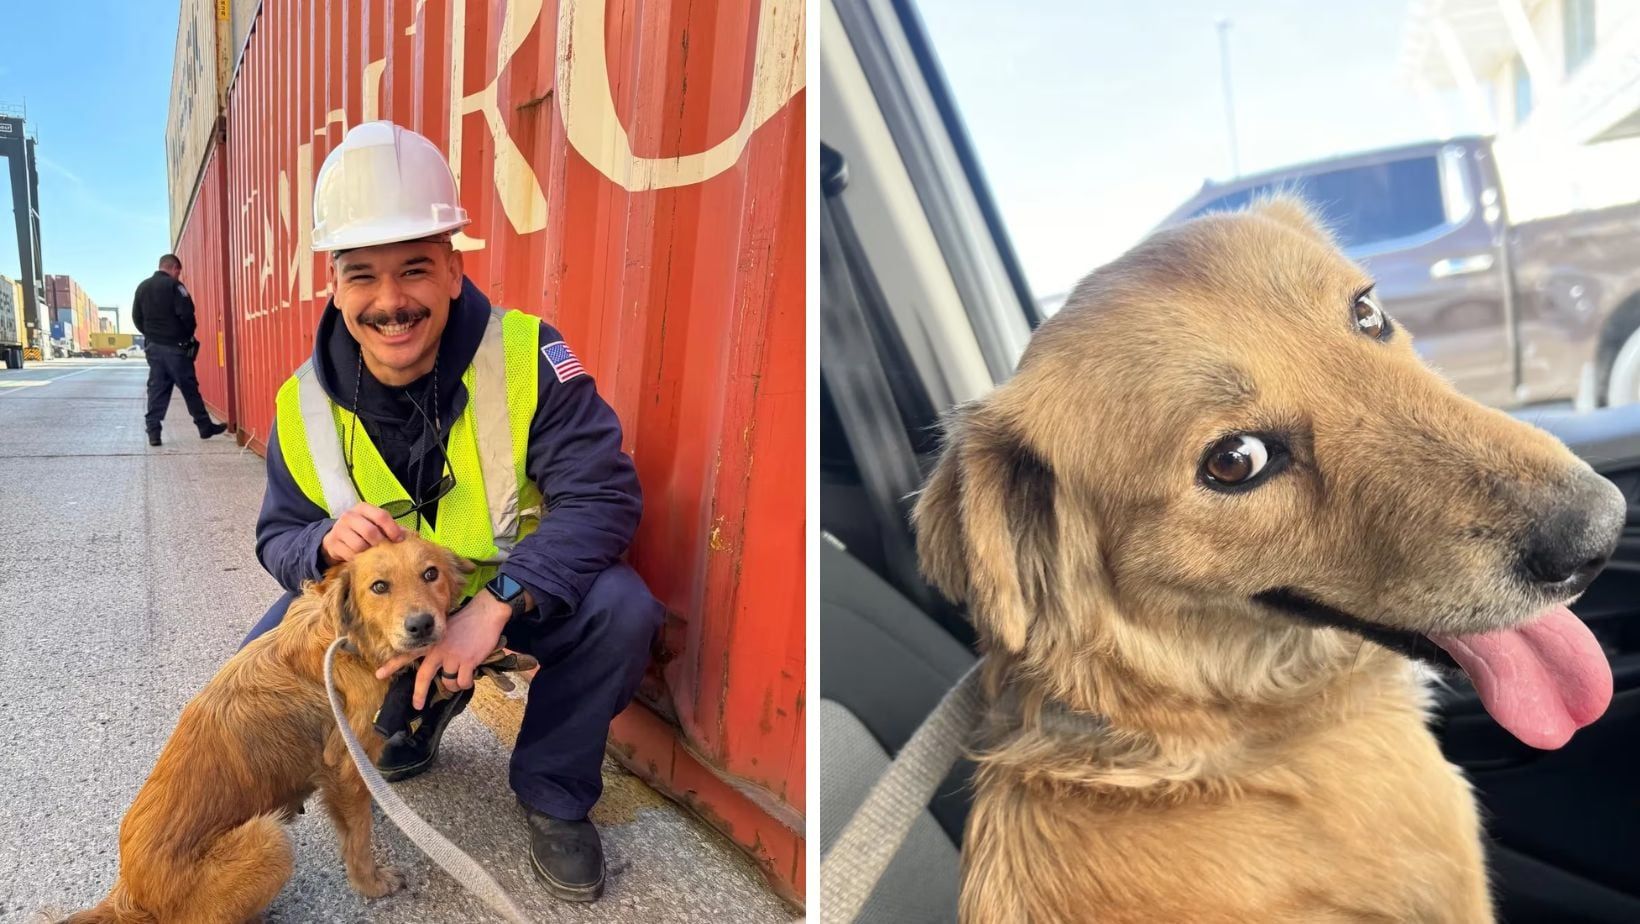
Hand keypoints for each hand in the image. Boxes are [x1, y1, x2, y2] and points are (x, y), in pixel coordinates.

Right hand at [321, 504, 406, 563]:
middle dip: (380, 543)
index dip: (392, 529)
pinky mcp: (332, 544)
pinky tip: (360, 558)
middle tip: (384, 550)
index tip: (399, 540)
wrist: (335, 538)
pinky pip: (349, 555)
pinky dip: (358, 559)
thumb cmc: (361, 530)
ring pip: (359, 545)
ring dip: (368, 553)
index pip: (381, 516)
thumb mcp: (374, 524)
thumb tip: (410, 536)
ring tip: (371, 554)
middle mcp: (350, 516)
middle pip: (370, 531)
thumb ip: (390, 528)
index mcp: (363, 508)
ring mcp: (339, 529)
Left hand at [375, 592, 510, 708]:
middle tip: (417, 705)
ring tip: (460, 679)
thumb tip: (438, 663)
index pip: (407, 655)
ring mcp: (452, 656)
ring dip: (454, 685)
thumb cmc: (467, 620)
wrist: (486, 612)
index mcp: (431, 642)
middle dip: (419, 694)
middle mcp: (438, 650)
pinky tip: (470, 676)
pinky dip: (466, 683)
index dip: (392, 665)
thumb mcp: (445, 629)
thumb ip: (438, 644)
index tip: (379, 675)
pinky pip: (463, 682)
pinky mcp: (467, 661)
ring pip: (448, 683)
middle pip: (423, 677)